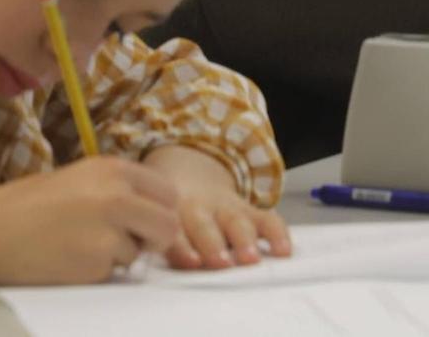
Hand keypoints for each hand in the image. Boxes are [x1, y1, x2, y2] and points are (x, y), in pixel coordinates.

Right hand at [0, 157, 180, 286]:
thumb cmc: (28, 205)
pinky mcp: (95, 262)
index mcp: (112, 169)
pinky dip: (96, 271)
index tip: (146, 221)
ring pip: (139, 253)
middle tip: (132, 243)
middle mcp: (116, 195)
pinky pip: (112, 272)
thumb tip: (153, 212)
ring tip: (80, 245)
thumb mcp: (79, 179)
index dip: (160, 211)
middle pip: (168, 224)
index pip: (167, 192)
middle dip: (154, 239)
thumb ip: (118, 190)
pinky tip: (68, 258)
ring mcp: (107, 229)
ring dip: (118, 256)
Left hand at [142, 144, 290, 270]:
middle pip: (205, 225)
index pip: (174, 231)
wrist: (185, 166)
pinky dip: (277, 233)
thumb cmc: (168, 207)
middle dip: (213, 244)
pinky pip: (267, 218)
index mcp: (171, 212)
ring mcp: (225, 207)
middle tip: (221, 262)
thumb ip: (155, 237)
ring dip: (243, 239)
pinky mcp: (248, 208)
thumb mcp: (154, 215)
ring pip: (235, 221)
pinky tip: (283, 250)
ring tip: (250, 258)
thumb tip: (146, 259)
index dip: (182, 246)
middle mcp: (199, 208)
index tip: (191, 261)